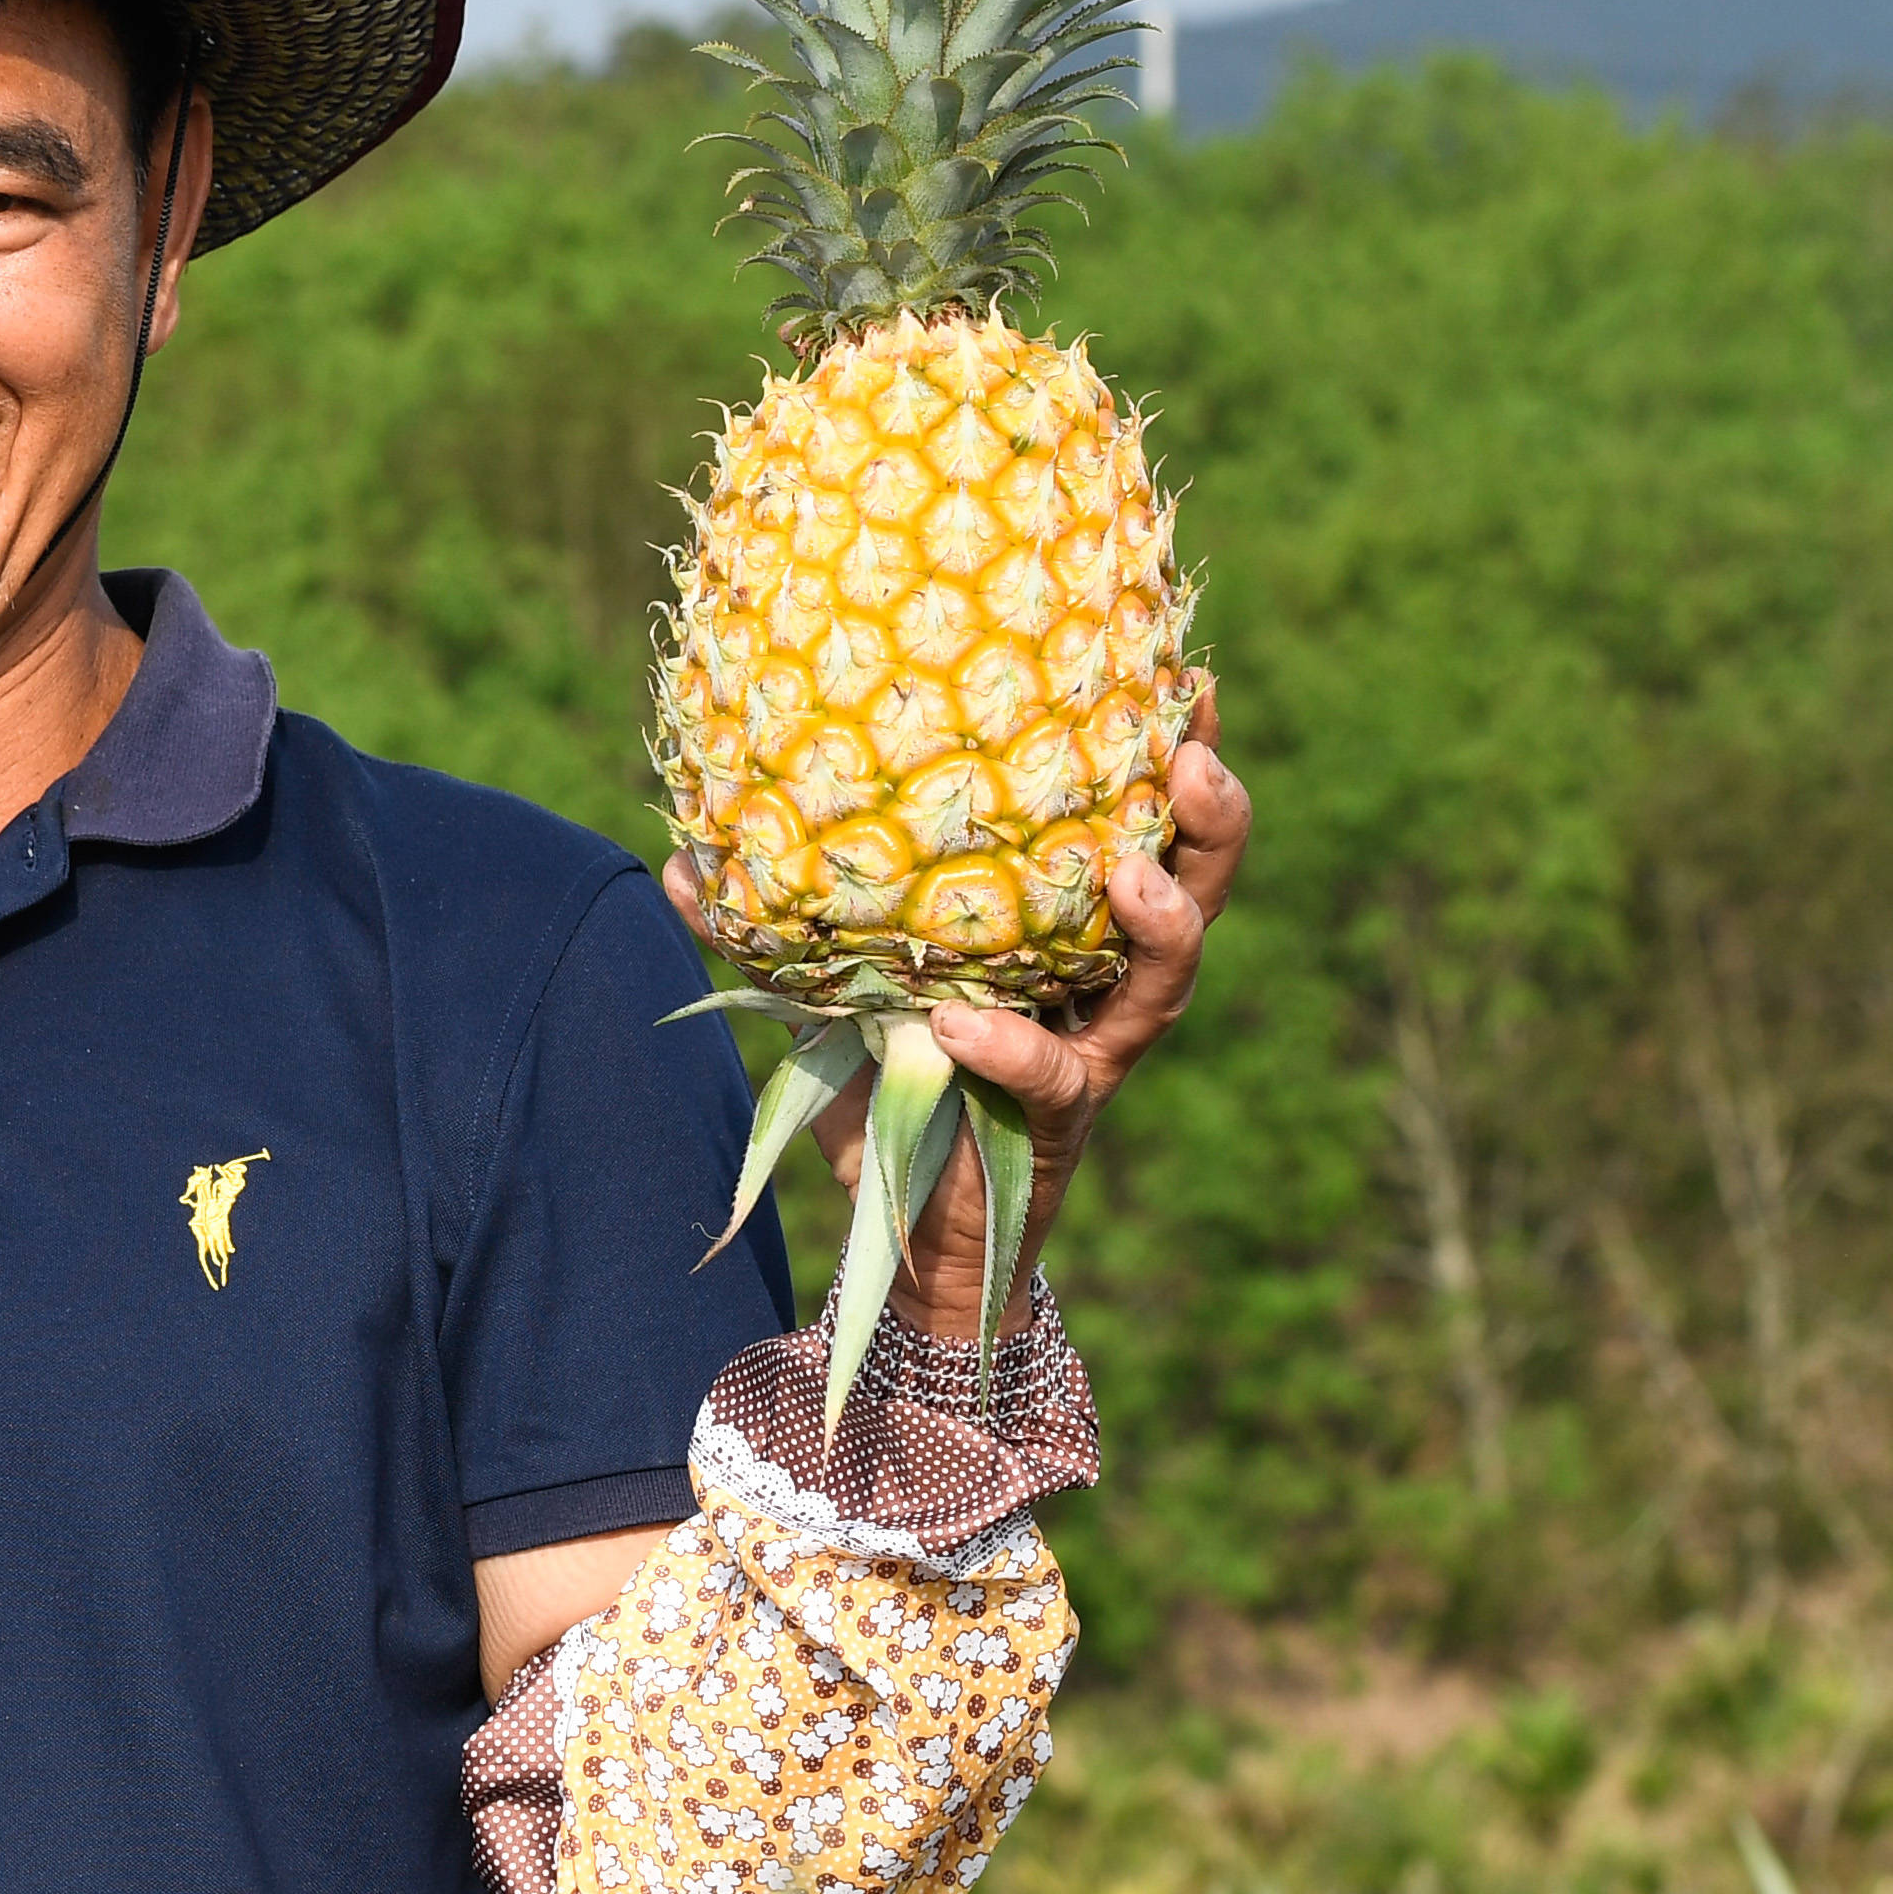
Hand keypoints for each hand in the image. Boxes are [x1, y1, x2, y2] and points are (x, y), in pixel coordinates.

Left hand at [665, 685, 1250, 1335]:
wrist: (902, 1224)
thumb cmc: (885, 1083)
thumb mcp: (826, 988)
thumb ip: (767, 927)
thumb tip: (679, 862)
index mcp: (1071, 925)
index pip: (1144, 823)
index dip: (1171, 752)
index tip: (1179, 669)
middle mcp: (1104, 982)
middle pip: (1200, 888)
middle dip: (1213, 819)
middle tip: (1190, 755)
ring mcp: (1094, 1054)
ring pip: (1167, 982)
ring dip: (1163, 921)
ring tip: (1133, 873)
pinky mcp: (1057, 1123)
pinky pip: (1047, 1077)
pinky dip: (1007, 1046)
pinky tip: (963, 1024)